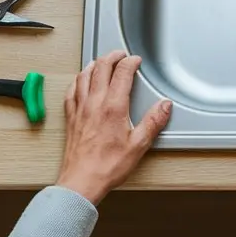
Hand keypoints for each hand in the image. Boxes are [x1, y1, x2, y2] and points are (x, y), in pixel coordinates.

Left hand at [56, 50, 171, 204]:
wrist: (81, 181)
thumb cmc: (107, 166)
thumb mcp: (138, 146)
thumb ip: (153, 122)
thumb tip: (164, 106)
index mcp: (113, 107)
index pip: (122, 73)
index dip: (130, 62)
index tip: (136, 61)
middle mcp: (94, 103)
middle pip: (101, 67)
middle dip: (112, 56)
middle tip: (120, 54)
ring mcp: (80, 109)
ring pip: (84, 75)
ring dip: (94, 64)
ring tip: (102, 61)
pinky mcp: (71, 117)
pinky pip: (72, 91)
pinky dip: (78, 80)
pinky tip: (80, 81)